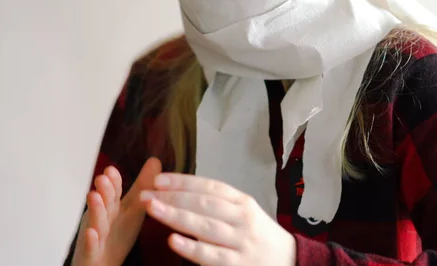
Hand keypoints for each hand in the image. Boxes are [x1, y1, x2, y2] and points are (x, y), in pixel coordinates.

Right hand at [71, 157, 161, 265]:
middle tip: (103, 177)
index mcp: (113, 207)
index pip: (115, 192)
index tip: (112, 169)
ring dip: (95, 209)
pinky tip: (91, 233)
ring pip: (96, 222)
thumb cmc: (117, 234)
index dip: (114, 181)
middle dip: (104, 190)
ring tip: (94, 196)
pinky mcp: (91, 253)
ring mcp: (95, 235)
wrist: (104, 265)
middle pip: (105, 203)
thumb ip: (142, 185)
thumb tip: (155, 160)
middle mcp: (102, 218)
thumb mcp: (133, 209)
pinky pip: (92, 246)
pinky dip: (91, 239)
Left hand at [139, 174, 295, 265]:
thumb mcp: (245, 214)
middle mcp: (242, 217)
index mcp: (242, 202)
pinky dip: (191, 248)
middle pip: (203, 203)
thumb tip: (182, 192)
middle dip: (172, 196)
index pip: (209, 187)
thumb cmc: (260, 237)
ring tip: (151, 208)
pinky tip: (173, 241)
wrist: (290, 262)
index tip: (158, 179)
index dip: (183, 181)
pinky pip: (211, 255)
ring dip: (175, 216)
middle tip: (146, 193)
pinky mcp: (238, 264)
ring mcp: (240, 241)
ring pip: (204, 226)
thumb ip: (219, 204)